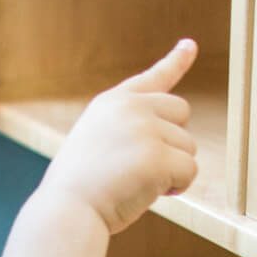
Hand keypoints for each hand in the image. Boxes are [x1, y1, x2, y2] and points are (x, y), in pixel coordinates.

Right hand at [43, 38, 199, 236]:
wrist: (65, 211)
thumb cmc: (79, 190)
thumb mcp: (97, 144)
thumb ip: (129, 131)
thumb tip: (174, 144)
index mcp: (112, 103)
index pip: (153, 78)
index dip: (175, 61)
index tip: (190, 45)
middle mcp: (131, 108)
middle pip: (182, 113)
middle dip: (173, 141)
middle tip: (145, 166)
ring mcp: (145, 129)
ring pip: (188, 146)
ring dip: (172, 170)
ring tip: (136, 183)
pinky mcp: (158, 156)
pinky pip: (189, 170)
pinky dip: (177, 187)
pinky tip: (149, 193)